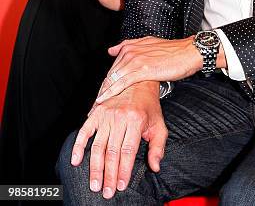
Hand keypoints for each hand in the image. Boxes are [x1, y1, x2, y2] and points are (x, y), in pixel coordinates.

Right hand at [71, 81, 165, 198]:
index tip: (120, 186)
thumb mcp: (159, 125)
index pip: (128, 152)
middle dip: (109, 175)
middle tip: (106, 192)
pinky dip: (78, 146)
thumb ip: (158, 147)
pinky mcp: (96, 112)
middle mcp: (120, 117)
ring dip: (95, 167)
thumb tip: (155, 166)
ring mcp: (106, 115)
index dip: (123, 171)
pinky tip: (75, 161)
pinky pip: (84, 131)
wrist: (139, 83)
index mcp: (136, 121)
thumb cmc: (149, 107)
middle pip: (112, 152)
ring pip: (98, 146)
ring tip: (95, 184)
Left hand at [95, 36, 202, 102]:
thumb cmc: (174, 51)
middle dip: (103, 88)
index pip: (114, 66)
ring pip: (113, 78)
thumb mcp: (150, 43)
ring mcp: (136, 60)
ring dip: (104, 92)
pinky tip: (104, 100)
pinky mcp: (142, 69)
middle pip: (111, 73)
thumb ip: (131, 45)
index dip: (107, 80)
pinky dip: (111, 92)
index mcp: (132, 46)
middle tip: (96, 103)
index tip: (101, 92)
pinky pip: (121, 82)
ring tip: (97, 105)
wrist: (189, 52)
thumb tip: (112, 50)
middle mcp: (131, 51)